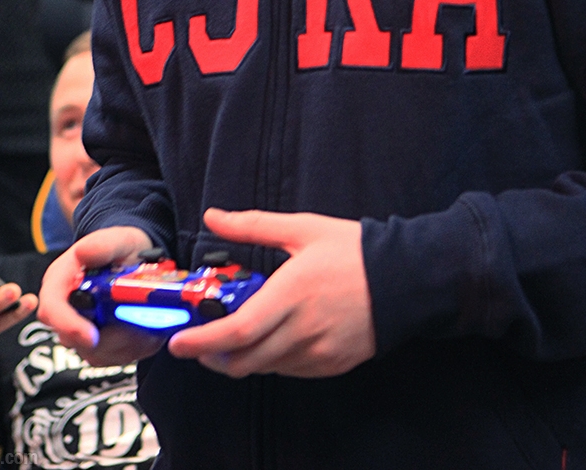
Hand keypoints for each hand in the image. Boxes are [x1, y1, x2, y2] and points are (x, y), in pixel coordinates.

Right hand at [37, 226, 164, 366]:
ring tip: (148, 322)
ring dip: (125, 343)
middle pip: (73, 339)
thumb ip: (103, 244)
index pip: (52, 309)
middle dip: (108, 338)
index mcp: (60, 281)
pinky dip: (134, 348)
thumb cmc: (123, 247)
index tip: (92, 336)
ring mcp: (81, 329)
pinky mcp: (99, 344)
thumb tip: (83, 251)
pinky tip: (149, 330)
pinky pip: (113, 358)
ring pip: (97, 353)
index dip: (68, 325)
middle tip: (138, 326)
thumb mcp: (118, 239)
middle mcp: (65, 308)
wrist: (138, 258)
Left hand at [168, 208, 374, 377]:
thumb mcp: (302, 229)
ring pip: (265, 368)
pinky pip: (290, 370)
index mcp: (291, 293)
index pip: (237, 331)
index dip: (203, 341)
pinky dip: (271, 360)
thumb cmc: (354, 250)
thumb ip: (253, 226)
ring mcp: (318, 351)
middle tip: (198, 343)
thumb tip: (214, 217)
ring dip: (241, 358)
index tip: (179, 343)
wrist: (406, 278)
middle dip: (213, 356)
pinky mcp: (331, 364)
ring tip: (233, 337)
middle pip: (244, 359)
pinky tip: (270, 339)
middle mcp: (302, 329)